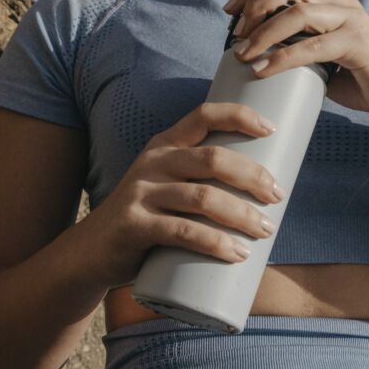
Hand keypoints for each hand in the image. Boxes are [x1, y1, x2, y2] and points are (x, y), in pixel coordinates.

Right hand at [88, 98, 284, 287]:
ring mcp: (142, 193)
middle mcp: (153, 163)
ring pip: (204, 198)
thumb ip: (200, 181)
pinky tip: (236, 253)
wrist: (91, 252)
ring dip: (242, 214)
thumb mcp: (167, 187)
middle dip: (253, 176)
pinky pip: (183, 231)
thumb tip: (265, 191)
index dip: (240, 116)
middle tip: (278, 196)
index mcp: (165, 145)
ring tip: (266, 230)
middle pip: (213, 159)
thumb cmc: (147, 218)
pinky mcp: (135, 226)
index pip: (204, 116)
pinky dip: (216, 243)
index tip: (272, 129)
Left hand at [222, 0, 368, 121]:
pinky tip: (263, 70)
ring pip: (298, 13)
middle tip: (237, 33)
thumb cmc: (362, 80)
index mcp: (332, 0)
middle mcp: (342, 3)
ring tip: (244, 54)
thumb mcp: (323, 59)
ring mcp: (352, 21)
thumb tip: (258, 56)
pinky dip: (283, 58)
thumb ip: (299, 48)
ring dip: (264, 33)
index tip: (230, 11)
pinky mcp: (358, 44)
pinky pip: (312, 46)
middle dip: (256, 5)